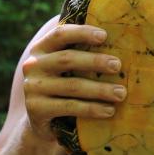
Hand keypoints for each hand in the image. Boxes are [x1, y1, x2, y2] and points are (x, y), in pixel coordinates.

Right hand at [21, 24, 126, 140]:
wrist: (41, 122)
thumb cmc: (61, 87)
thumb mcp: (64, 68)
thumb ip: (79, 53)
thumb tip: (119, 42)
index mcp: (41, 48)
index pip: (60, 34)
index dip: (82, 32)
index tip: (104, 35)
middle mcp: (33, 65)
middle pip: (67, 59)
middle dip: (95, 61)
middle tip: (118, 65)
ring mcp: (32, 87)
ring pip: (72, 85)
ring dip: (100, 89)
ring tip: (121, 93)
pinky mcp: (36, 109)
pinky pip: (69, 107)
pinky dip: (92, 109)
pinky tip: (109, 110)